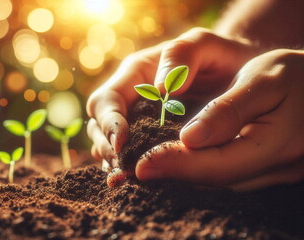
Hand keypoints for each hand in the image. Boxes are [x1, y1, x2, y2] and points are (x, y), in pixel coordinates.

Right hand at [86, 28, 257, 168]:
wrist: (238, 75)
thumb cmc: (220, 57)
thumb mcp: (204, 44)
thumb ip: (181, 55)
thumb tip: (158, 89)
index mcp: (136, 75)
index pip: (106, 100)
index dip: (108, 122)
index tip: (122, 142)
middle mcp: (131, 100)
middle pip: (100, 127)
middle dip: (108, 149)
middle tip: (126, 168)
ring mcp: (139, 122)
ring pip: (111, 147)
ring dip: (117, 164)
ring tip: (129, 180)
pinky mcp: (152, 142)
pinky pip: (133, 159)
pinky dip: (134, 171)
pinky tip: (144, 182)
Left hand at [136, 49, 303, 190]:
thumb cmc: (292, 74)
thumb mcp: (262, 80)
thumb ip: (227, 110)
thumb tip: (189, 139)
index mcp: (277, 143)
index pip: (218, 165)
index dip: (178, 166)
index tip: (142, 164)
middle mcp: (278, 166)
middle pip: (218, 179)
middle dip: (176, 174)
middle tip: (139, 169)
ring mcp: (276, 172)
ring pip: (223, 181)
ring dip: (187, 174)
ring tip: (152, 165)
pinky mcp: (270, 169)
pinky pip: (232, 174)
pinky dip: (204, 168)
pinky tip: (183, 160)